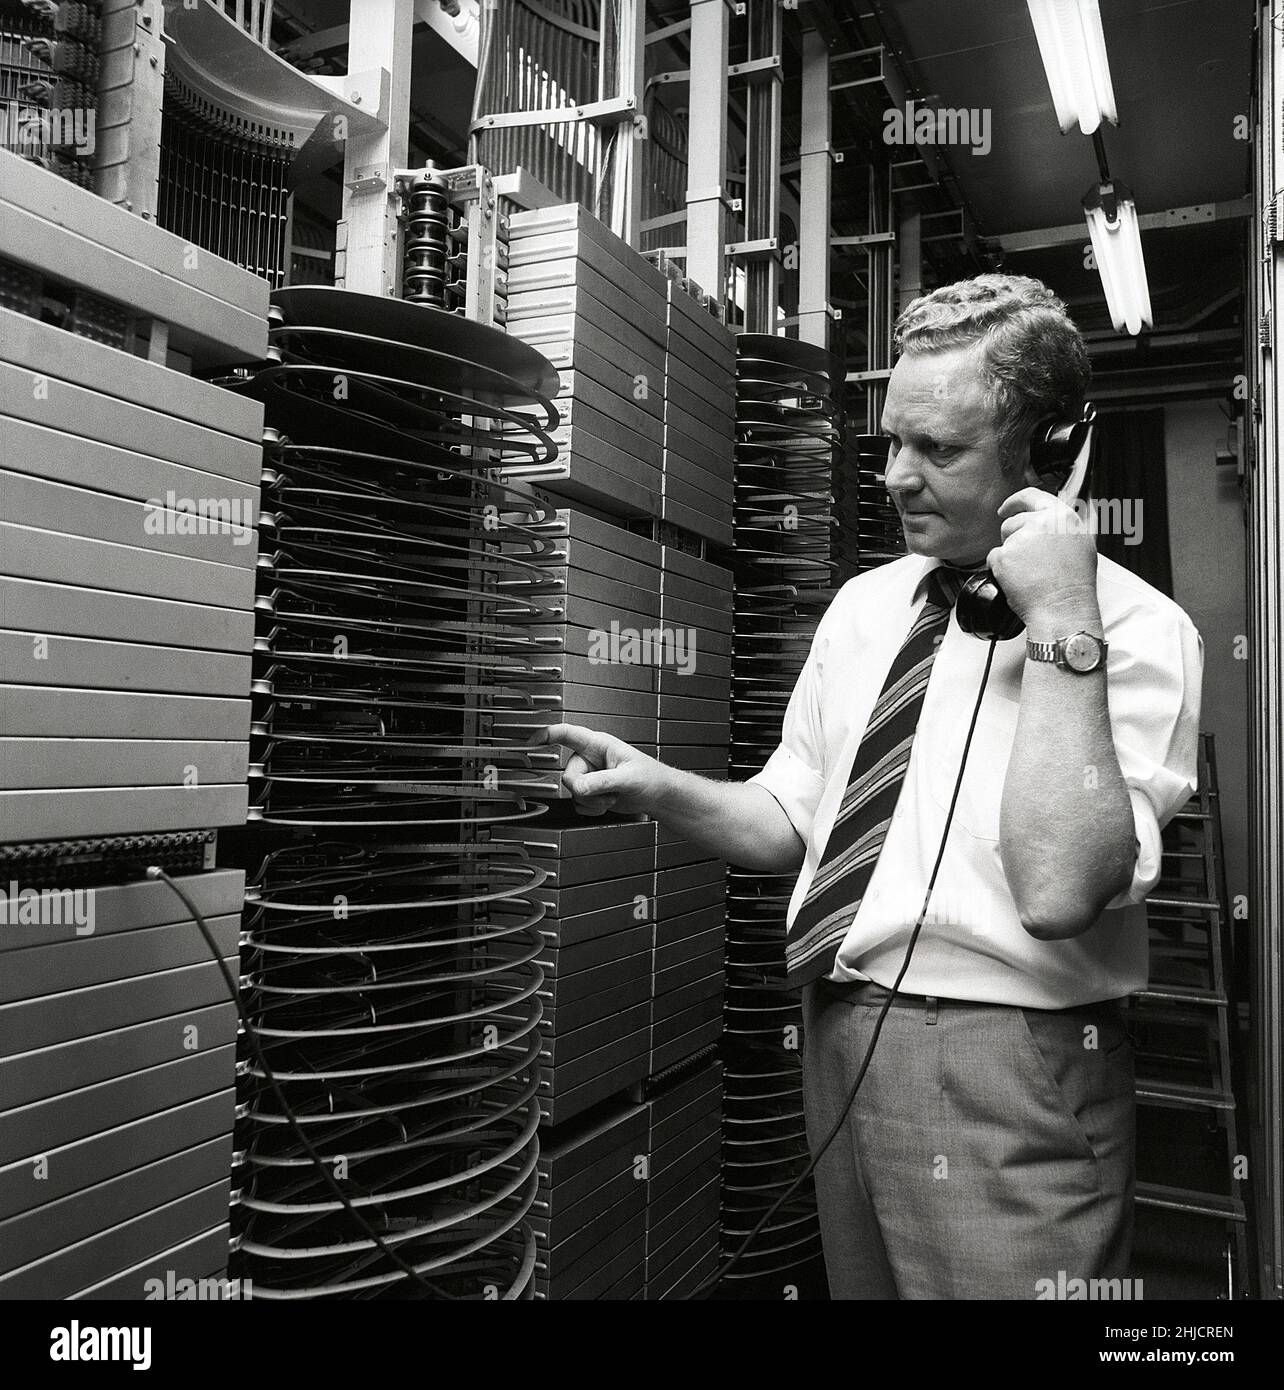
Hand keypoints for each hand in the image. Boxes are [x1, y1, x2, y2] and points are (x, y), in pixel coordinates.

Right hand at [543, 723, 669, 816]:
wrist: (658, 795)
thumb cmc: (650, 777)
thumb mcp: (627, 778)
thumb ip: (602, 781)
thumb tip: (580, 787)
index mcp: (598, 745)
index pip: (567, 734)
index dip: (546, 735)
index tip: (531, 741)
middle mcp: (590, 759)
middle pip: (568, 775)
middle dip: (586, 789)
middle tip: (607, 792)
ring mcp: (590, 776)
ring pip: (573, 792)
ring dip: (593, 800)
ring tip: (612, 796)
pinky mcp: (592, 791)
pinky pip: (579, 803)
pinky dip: (593, 808)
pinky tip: (608, 803)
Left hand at [989, 488, 1099, 630]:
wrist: (1063, 608)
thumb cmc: (1073, 584)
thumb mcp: (1081, 544)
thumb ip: (1062, 526)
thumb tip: (1049, 517)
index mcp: (1062, 517)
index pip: (1032, 496)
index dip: (1015, 501)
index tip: (1006, 508)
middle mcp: (1041, 523)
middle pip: (1013, 522)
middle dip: (1013, 538)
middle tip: (1027, 559)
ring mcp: (1021, 538)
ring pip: (1003, 541)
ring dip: (1010, 555)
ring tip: (1029, 572)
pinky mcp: (1004, 555)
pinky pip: (994, 558)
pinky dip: (1000, 570)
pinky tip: (1019, 579)